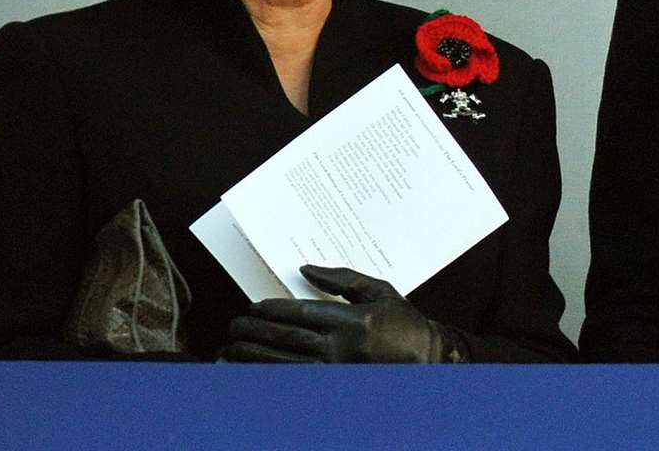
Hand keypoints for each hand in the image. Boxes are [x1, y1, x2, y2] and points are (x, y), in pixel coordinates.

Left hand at [220, 265, 467, 363]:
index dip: (272, 310)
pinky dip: (268, 380)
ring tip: (230, 351)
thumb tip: (305, 269)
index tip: (253, 307)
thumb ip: (342, 278)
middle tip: (233, 325)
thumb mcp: (379, 290)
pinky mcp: (335, 389)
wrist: (428, 361)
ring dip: (253, 358)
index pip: (301, 313)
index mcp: (353, 320)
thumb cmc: (404, 323)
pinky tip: (251, 376)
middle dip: (254, 332)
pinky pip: (294, 385)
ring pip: (284, 366)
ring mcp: (338, 373)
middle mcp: (343, 348)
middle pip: (287, 339)